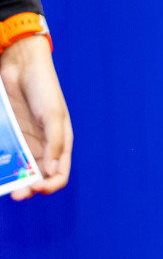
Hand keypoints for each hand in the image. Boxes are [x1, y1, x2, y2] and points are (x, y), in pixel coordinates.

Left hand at [0, 35, 71, 198]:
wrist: (21, 65)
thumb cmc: (44, 87)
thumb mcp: (53, 115)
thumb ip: (55, 143)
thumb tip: (53, 172)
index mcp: (60, 142)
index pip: (59, 173)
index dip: (50, 185)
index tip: (36, 187)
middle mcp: (43, 146)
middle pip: (37, 176)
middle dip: (28, 188)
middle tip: (16, 194)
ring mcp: (24, 141)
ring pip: (19, 169)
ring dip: (13, 180)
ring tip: (4, 185)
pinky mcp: (9, 135)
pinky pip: (6, 155)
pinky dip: (2, 164)